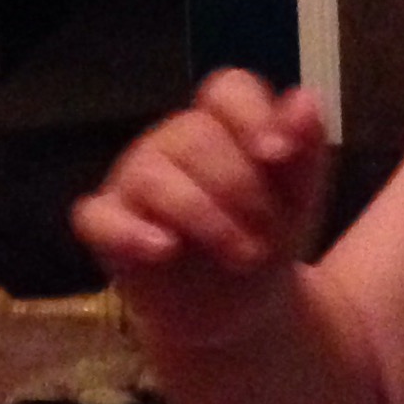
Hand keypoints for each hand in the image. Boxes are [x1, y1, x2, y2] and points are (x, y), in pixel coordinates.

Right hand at [71, 71, 330, 350]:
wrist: (245, 312)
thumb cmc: (266, 238)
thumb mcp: (300, 199)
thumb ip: (306, 148)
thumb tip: (305, 100)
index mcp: (221, 125)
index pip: (228, 90)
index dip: (251, 115)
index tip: (278, 155)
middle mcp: (172, 143)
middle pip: (195, 136)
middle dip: (241, 188)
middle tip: (267, 237)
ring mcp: (134, 181)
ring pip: (152, 175)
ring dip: (204, 216)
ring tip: (243, 256)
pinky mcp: (108, 227)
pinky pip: (97, 217)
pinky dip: (128, 232)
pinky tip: (164, 249)